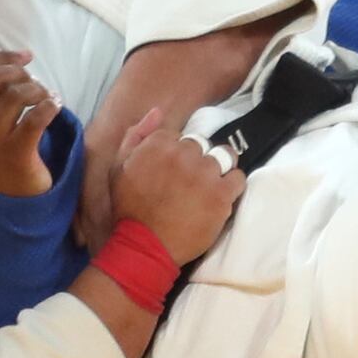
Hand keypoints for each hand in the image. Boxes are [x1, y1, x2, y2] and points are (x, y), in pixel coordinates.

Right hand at [0, 50, 55, 198]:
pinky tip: (57, 105)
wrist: (8, 205)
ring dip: (39, 89)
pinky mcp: (16, 153)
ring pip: (16, 94)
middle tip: (36, 81)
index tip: (25, 57)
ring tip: (48, 97)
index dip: (1, 57)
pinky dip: (51, 105)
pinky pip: (36, 116)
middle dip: (20, 72)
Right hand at [105, 107, 245, 265]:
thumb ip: (136, 136)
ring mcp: (206, 174)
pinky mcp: (222, 195)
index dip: (178, 155)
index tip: (173, 173)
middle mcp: (184, 154)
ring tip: (207, 189)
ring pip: (223, 158)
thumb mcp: (118, 168)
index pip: (180, 137)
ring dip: (216, 171)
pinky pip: (238, 178)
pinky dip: (232, 185)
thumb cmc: (129, 209)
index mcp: (159, 144)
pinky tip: (221, 196)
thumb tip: (156, 111)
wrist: (145, 245)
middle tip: (189, 184)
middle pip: (202, 146)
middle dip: (197, 162)